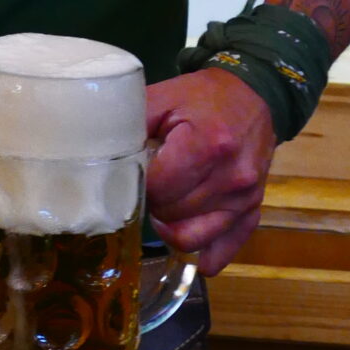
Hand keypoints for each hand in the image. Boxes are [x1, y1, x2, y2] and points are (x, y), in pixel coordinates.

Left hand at [144, 68, 277, 276]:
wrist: (254, 96)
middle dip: (152, 201)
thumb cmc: (202, 97)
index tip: (134, 171)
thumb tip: (95, 151)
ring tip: (162, 205)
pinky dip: (202, 253)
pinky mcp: (252, 211)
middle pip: (171, 214)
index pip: (158, 189)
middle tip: (148, 183)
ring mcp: (244, 199)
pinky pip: (223, 249)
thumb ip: (130, 123)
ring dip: (169, 225)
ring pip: (191, 237)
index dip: (138, 183)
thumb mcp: (163, 97)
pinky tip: (184, 243)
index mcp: (208, 145)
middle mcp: (232, 177)